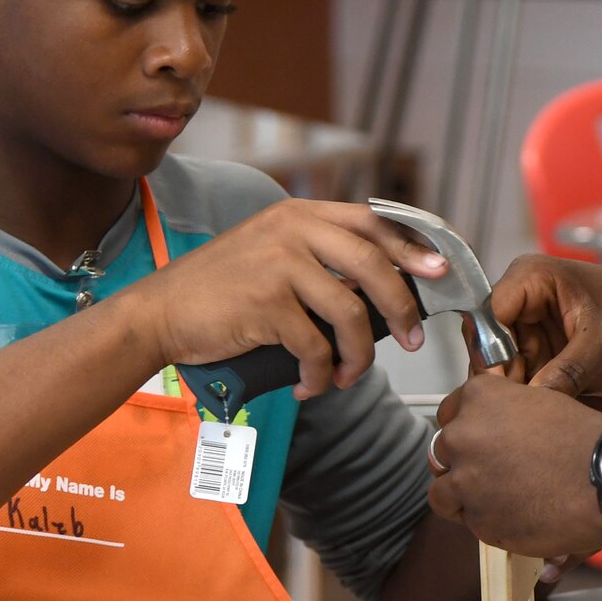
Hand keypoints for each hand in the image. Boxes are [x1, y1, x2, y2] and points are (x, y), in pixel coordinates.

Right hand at [130, 200, 447, 394]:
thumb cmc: (221, 289)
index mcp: (300, 214)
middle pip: (374, 264)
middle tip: (413, 339)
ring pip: (350, 313)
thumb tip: (377, 289)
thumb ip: (318, 256)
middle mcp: (293, 231)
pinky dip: (321, 375)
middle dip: (403, 307)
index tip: (441, 270)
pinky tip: (311, 386)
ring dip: (360, 355)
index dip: (414, 246)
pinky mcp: (265, 304)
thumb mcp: (271, 252)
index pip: (373, 221)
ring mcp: (279, 265)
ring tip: (349, 376)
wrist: (161, 311)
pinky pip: (315, 347)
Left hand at [428, 375, 601, 556]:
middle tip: (493, 472)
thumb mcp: (546, 402)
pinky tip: (511, 516)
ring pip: (442, 492)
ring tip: (495, 500)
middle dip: (462, 462)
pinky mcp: (476, 518)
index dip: (465, 427)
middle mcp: (463, 435)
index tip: (477, 438)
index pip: (449, 411)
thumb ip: (511, 412)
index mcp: (479, 397)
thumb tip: (501, 426)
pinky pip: (468, 521)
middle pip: (443, 451)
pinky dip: (484, 521)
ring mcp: (465, 479)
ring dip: (463, 496)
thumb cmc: (587, 440)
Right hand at [483, 254, 601, 396]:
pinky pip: (523, 379)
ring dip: (519, 391)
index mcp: (532, 277)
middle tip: (523, 404)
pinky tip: (548, 410)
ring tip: (538, 411)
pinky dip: (533, 397)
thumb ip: (565, 370)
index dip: (493, 349)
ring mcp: (531, 329)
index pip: (489, 313)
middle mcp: (524, 301)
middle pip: (489, 343)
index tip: (507, 381)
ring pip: (503, 367)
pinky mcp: (542, 354)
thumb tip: (531, 401)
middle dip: (505, 376)